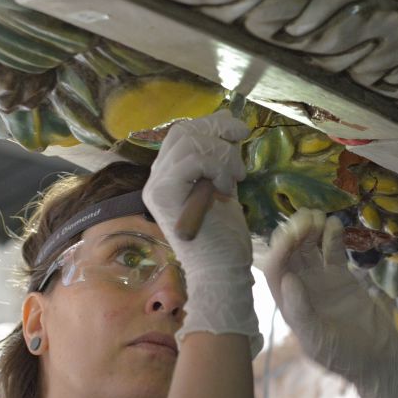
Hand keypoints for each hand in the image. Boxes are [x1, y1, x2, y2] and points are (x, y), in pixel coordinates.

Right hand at [143, 111, 261, 353]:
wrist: (221, 272)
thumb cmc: (224, 238)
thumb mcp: (223, 188)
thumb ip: (220, 160)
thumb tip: (227, 125)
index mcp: (167, 178)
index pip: (182, 134)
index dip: (211, 124)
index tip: (239, 131)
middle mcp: (155, 181)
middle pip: (182, 132)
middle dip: (217, 132)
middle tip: (241, 147)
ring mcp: (156, 188)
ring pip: (189, 142)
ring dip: (221, 155)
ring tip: (235, 179)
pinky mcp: (163, 196)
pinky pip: (192, 160)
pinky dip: (217, 167)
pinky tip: (225, 188)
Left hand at [263, 209, 397, 397]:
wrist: (381, 361)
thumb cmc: (346, 358)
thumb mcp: (319, 340)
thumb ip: (302, 312)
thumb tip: (288, 279)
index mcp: (290, 305)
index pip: (276, 271)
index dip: (280, 251)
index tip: (292, 235)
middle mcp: (302, 290)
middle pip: (290, 254)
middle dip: (294, 234)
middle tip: (307, 218)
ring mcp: (322, 281)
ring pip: (309, 248)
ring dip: (310, 230)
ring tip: (319, 217)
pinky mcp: (342, 277)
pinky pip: (332, 252)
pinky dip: (332, 236)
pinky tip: (334, 224)